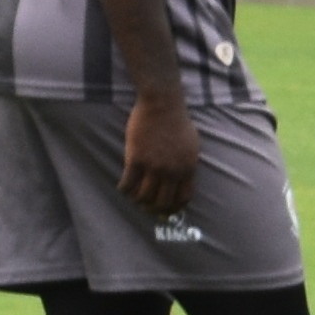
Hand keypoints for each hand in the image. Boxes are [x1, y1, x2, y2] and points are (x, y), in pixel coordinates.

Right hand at [117, 94, 200, 218]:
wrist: (163, 104)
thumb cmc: (178, 122)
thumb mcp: (192, 146)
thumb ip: (187, 164)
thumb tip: (182, 180)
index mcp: (188, 168)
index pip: (183, 197)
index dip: (174, 208)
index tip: (166, 209)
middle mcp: (173, 171)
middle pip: (163, 201)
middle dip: (154, 209)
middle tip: (146, 207)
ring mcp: (154, 166)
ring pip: (144, 196)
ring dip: (138, 201)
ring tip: (134, 198)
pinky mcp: (136, 159)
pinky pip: (128, 183)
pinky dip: (124, 190)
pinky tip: (123, 188)